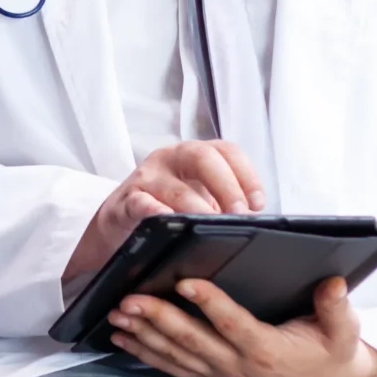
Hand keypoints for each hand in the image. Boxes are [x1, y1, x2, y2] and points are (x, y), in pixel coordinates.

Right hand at [67, 140, 265, 280]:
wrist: (118, 222)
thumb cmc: (165, 207)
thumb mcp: (197, 196)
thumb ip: (224, 201)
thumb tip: (255, 217)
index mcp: (193, 155)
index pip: (226, 150)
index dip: (246, 173)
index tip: (257, 202)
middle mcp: (170, 158)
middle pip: (202, 157)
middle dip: (226, 185)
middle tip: (239, 213)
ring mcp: (147, 177)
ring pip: (176, 187)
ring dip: (198, 208)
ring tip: (211, 225)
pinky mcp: (126, 201)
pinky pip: (141, 203)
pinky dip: (154, 210)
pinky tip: (166, 218)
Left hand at [105, 275, 376, 376]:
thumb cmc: (333, 352)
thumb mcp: (345, 331)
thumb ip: (338, 308)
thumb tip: (334, 282)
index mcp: (269, 351)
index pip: (235, 325)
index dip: (210, 304)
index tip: (186, 282)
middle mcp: (239, 366)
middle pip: (193, 341)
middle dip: (159, 319)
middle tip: (130, 299)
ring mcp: (222, 374)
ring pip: (176, 355)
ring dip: (143, 336)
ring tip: (116, 314)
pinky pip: (174, 367)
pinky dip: (146, 353)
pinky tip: (123, 338)